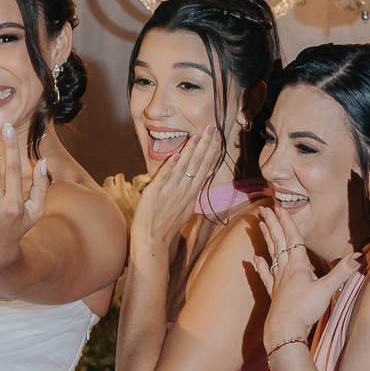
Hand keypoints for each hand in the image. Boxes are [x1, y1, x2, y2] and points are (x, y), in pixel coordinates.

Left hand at [130, 125, 225, 253]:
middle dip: (206, 146)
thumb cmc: (167, 225)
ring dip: (191, 151)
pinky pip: (164, 178)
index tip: (217, 138)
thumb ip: (192, 189)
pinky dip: (171, 167)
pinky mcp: (154, 194)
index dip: (211, 152)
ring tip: (198, 136)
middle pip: (198, 166)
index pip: (205, 169)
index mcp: (191, 194)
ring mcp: (170, 192)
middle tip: (213, 130)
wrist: (152, 241)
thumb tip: (203, 174)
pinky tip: (178, 155)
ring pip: (184, 169)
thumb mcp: (185, 207)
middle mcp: (184, 191)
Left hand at [251, 205, 362, 352]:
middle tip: (264, 210)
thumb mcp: (326, 289)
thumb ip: (342, 272)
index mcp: (298, 265)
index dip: (287, 221)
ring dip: (266, 239)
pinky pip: (266, 275)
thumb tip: (358, 256)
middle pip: (278, 242)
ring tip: (260, 226)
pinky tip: (254, 259)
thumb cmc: (304, 309)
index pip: (292, 237)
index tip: (278, 206)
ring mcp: (278, 281)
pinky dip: (260, 266)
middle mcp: (285, 269)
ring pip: (271, 254)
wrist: (285, 330)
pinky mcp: (274, 293)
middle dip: (273, 224)